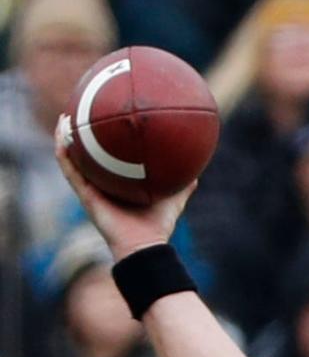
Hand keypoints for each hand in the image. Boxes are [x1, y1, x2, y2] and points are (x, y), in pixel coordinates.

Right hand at [55, 116, 196, 260]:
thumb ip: (183, 186)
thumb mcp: (174, 199)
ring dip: (65, 137)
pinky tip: (63, 134)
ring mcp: (91, 189)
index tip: (105, 120)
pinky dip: (63, 151)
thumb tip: (197, 173)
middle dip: (81, 135)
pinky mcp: (85, 195)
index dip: (104, 142)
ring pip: (71, 158)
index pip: (108, 159)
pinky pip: (69, 169)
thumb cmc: (158, 225)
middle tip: (80, 112)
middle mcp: (102, 185)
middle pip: (86, 156)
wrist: (144, 244)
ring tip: (64, 117)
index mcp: (118, 184)